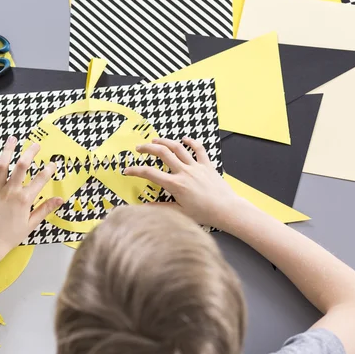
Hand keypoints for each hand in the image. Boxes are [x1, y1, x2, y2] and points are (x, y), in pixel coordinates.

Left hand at [0, 137, 63, 255]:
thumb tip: (60, 199)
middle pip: (21, 167)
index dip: (49, 170)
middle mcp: (11, 192)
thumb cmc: (11, 236)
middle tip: (36, 145)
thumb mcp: (31, 224)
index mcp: (24, 200)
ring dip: (7, 151)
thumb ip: (45, 209)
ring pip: (2, 166)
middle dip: (30, 153)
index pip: (40, 180)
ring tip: (13, 139)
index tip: (53, 164)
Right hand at [124, 137, 241, 228]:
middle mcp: (184, 172)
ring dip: (164, 141)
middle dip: (147, 148)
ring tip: (155, 140)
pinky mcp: (207, 165)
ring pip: (178, 147)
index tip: (127, 170)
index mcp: (176, 185)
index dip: (135, 170)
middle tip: (139, 148)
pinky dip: (191, 142)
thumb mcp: (180, 213)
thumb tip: (144, 207)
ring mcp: (196, 167)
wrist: (227, 210)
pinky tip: (184, 139)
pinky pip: (199, 149)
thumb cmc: (205, 214)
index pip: (150, 174)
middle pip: (162, 153)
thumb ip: (161, 208)